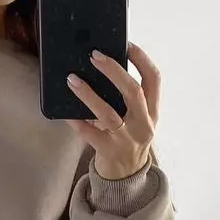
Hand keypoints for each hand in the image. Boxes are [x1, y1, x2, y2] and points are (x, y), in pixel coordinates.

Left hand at [64, 41, 160, 178]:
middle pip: (132, 91)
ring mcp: (126, 140)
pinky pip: (89, 133)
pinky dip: (76, 121)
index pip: (154, 80)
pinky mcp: (109, 152)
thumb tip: (100, 66)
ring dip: (88, 94)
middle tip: (94, 55)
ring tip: (72, 79)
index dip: (141, 59)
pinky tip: (65, 111)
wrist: (126, 176)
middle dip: (113, 70)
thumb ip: (127, 98)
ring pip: (108, 114)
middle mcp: (143, 124)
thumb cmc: (128, 138)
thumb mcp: (137, 118)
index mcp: (152, 112)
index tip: (126, 44)